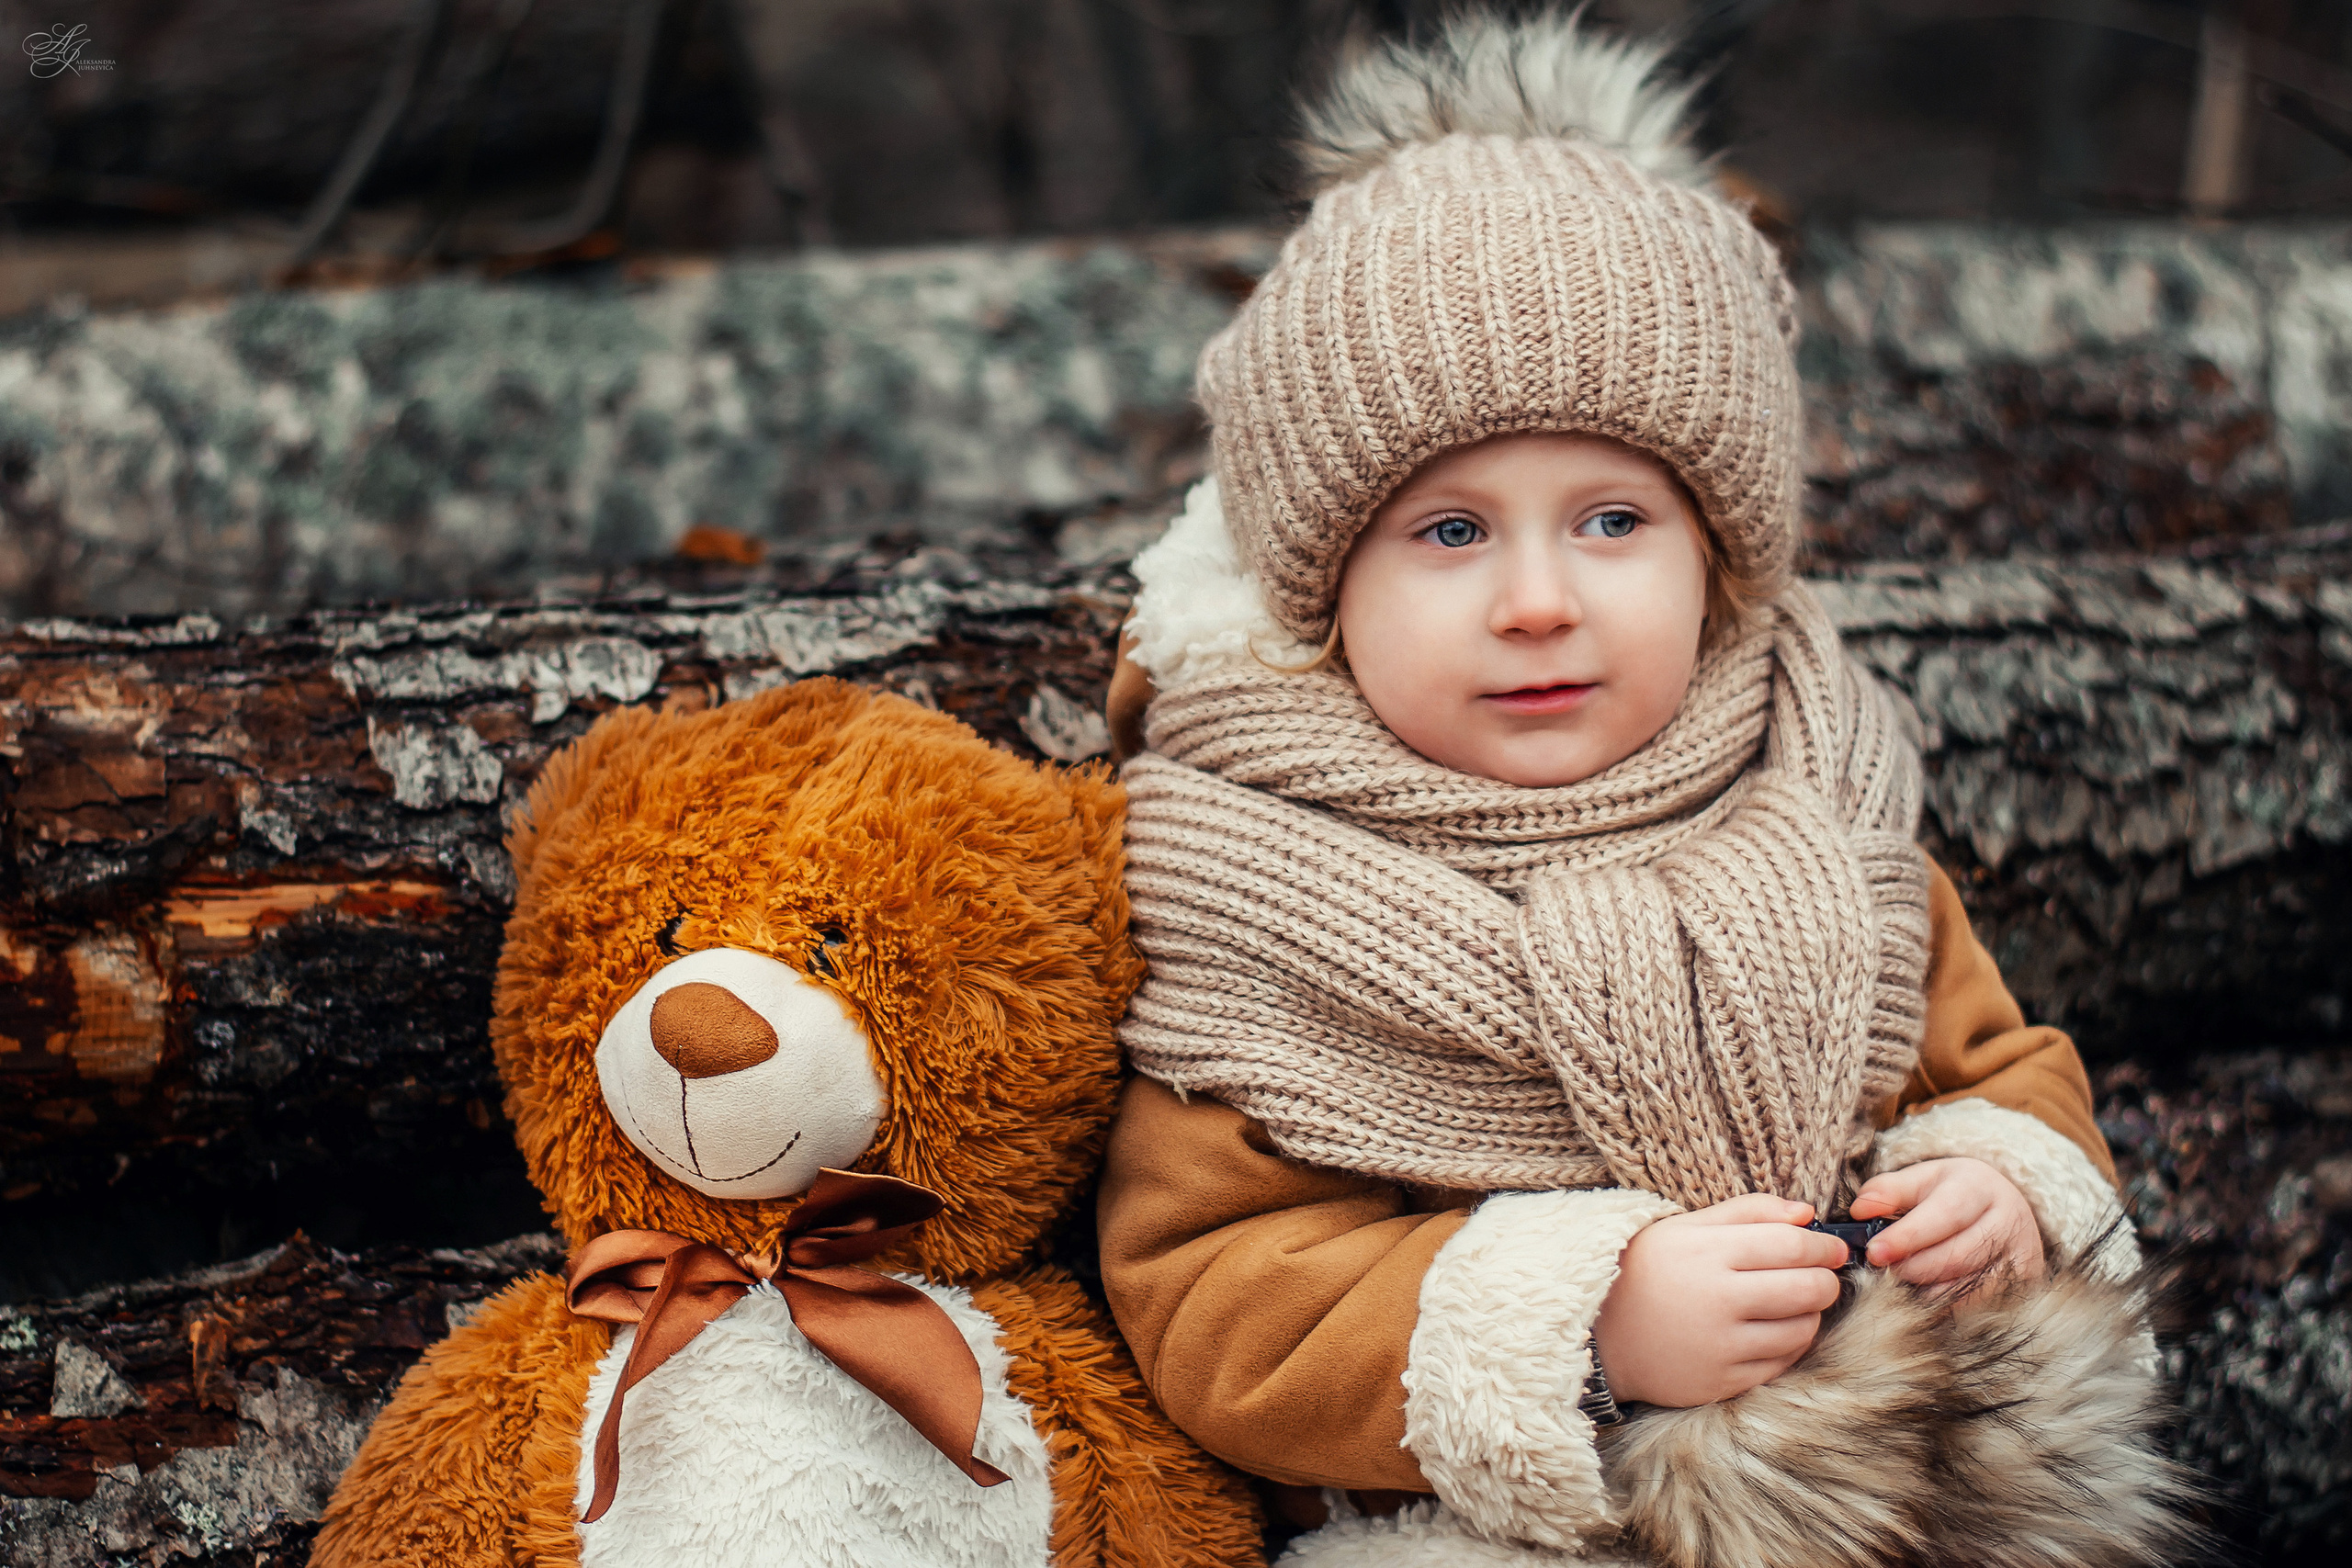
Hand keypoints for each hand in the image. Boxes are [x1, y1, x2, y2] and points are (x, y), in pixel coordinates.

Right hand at [1590, 1194, 1847, 1408]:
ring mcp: (1719, 1345)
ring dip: (1811, 1313)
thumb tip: (1807, 1213)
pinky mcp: (1722, 1381)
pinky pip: (1783, 1362)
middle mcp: (1714, 1298)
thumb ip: (1747, 1211)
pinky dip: (1790, 1345)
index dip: (1823, 1244)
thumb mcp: (1684, 1227)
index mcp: (1704, 1251)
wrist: (1599, 1334)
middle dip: (1827, 1280)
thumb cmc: (1647, 1271)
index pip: (1790, 1243)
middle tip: (1823, 1275)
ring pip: (1802, 1328)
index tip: (1834, 1247)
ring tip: (1794, 1303)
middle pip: (1806, 1288)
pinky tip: (1774, 1330)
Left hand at [1848, 1157, 2043, 1289]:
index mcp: (1978, 1186)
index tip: (1875, 1252)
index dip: (1907, 1237)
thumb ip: (1888, 1190)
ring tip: (1900, 1286)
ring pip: (1970, 1286)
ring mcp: (2022, 1255)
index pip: (1944, 1215)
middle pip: (1957, 1255)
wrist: (2006, 1207)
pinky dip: (1949, 1307)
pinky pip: (1982, 1305)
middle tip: (1882, 1273)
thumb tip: (1859, 1210)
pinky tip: (1926, 1300)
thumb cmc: (1953, 1194)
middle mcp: (2008, 1220)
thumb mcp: (1922, 1180)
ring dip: (1928, 1292)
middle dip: (1913, 1268)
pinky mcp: (2026, 1283)